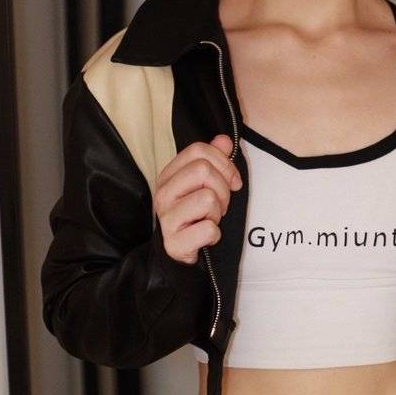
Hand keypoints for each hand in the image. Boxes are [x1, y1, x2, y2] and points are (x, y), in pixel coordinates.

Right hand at [153, 133, 242, 264]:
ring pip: (208, 198)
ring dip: (217, 213)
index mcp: (168, 175)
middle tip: (219, 204)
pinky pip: (208, 229)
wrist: (180, 254)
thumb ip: (214, 160)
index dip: (224, 163)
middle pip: (203, 170)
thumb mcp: (204, 185)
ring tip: (209, 219)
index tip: (233, 181)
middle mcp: (163, 193)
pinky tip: (205, 237)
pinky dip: (214, 235)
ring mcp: (166, 218)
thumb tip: (224, 140)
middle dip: (222, 188)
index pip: (199, 150)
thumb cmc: (195, 215)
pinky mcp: (173, 243)